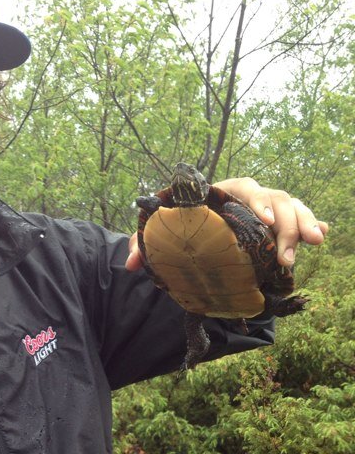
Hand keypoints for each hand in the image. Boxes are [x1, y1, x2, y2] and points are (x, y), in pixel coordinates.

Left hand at [125, 177, 327, 270]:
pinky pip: (298, 217)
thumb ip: (143, 243)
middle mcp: (247, 196)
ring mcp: (264, 208)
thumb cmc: (177, 225)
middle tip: (286, 256)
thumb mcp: (159, 233)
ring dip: (303, 224)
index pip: (245, 188)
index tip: (264, 223)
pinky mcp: (275, 222)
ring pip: (292, 207)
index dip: (257, 202)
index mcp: (222, 191)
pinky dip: (311, 223)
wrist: (191, 226)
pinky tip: (322, 235)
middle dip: (287, 224)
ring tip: (313, 244)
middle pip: (276, 199)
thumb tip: (131, 265)